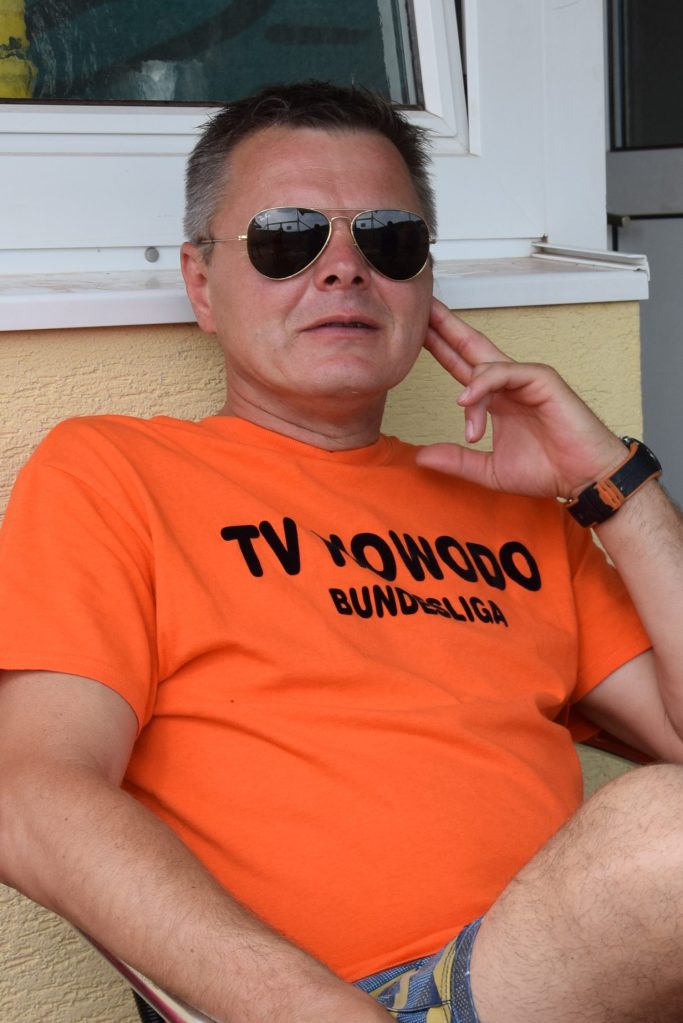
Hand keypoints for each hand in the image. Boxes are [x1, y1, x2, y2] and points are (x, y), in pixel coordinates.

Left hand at [415, 299, 626, 498]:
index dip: (439, 347)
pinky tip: (468, 400)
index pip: (461, 365)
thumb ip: (457, 460)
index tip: (415, 334)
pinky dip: (483, 384)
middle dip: (445, 326)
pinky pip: (505, 372)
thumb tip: (420, 456)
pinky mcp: (543, 378)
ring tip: (469, 426)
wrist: (584, 478)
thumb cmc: (547, 470)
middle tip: (422, 307)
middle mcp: (509, 382)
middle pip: (470, 345)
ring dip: (469, 393)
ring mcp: (526, 377)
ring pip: (483, 364)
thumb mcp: (489, 469)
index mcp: (496, 398)